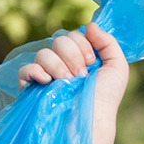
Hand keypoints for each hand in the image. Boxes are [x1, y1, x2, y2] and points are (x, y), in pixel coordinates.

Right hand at [17, 22, 128, 143]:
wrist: (92, 119)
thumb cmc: (106, 97)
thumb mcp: (117, 67)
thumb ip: (108, 42)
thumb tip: (90, 24)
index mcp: (82, 57)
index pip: (74, 35)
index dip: (83, 44)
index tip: (92, 62)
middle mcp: (64, 63)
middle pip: (59, 40)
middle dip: (73, 56)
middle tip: (80, 75)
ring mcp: (47, 74)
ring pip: (44, 53)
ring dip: (59, 66)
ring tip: (68, 83)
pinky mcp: (32, 87)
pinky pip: (26, 69)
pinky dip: (37, 72)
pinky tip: (48, 81)